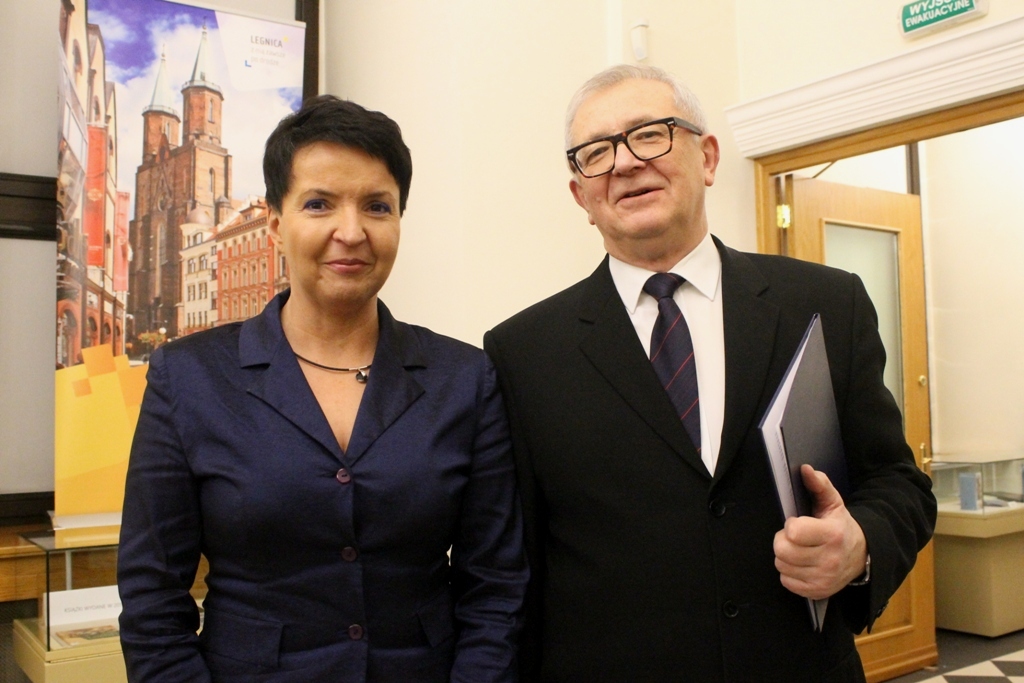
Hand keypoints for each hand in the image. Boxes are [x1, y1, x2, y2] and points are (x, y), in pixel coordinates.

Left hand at [773, 465, 867, 599]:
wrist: (861, 556)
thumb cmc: (840, 526)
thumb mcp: (833, 503)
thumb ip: (819, 484)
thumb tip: (805, 469)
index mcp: (832, 535)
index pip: (793, 532)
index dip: (791, 525)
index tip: (798, 523)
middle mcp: (829, 560)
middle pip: (782, 550)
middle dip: (783, 540)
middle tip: (795, 538)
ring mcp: (823, 579)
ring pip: (781, 566)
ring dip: (785, 556)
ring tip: (799, 550)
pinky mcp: (817, 592)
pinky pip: (786, 581)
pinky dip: (789, 572)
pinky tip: (802, 564)